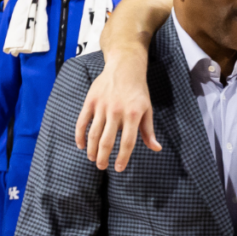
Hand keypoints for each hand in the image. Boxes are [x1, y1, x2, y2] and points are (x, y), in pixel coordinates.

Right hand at [75, 56, 161, 171]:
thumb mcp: (147, 109)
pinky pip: (82, 122)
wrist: (124, 67)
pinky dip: (80, 135)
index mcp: (133, 115)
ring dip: (92, 149)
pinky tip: (81, 146)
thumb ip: (148, 131)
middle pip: (107, 141)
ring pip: (93, 134)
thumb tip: (156, 148)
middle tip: (102, 167)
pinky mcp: (90, 101)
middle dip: (103, 157)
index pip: (127, 142)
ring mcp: (102, 106)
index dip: (123, 158)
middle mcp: (116, 111)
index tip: (119, 168)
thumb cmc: (138, 91)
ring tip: (93, 159)